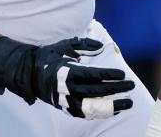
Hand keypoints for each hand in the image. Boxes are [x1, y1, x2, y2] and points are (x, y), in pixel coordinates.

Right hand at [0, 36, 135, 119]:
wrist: (29, 74)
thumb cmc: (49, 57)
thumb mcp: (64, 45)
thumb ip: (83, 45)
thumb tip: (101, 47)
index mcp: (67, 72)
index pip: (93, 76)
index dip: (109, 76)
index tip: (123, 74)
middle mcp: (67, 90)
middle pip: (97, 92)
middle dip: (117, 90)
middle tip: (131, 86)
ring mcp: (67, 102)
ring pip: (94, 108)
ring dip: (113, 106)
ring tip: (128, 103)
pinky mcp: (66, 109)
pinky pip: (87, 114)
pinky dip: (102, 113)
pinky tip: (115, 109)